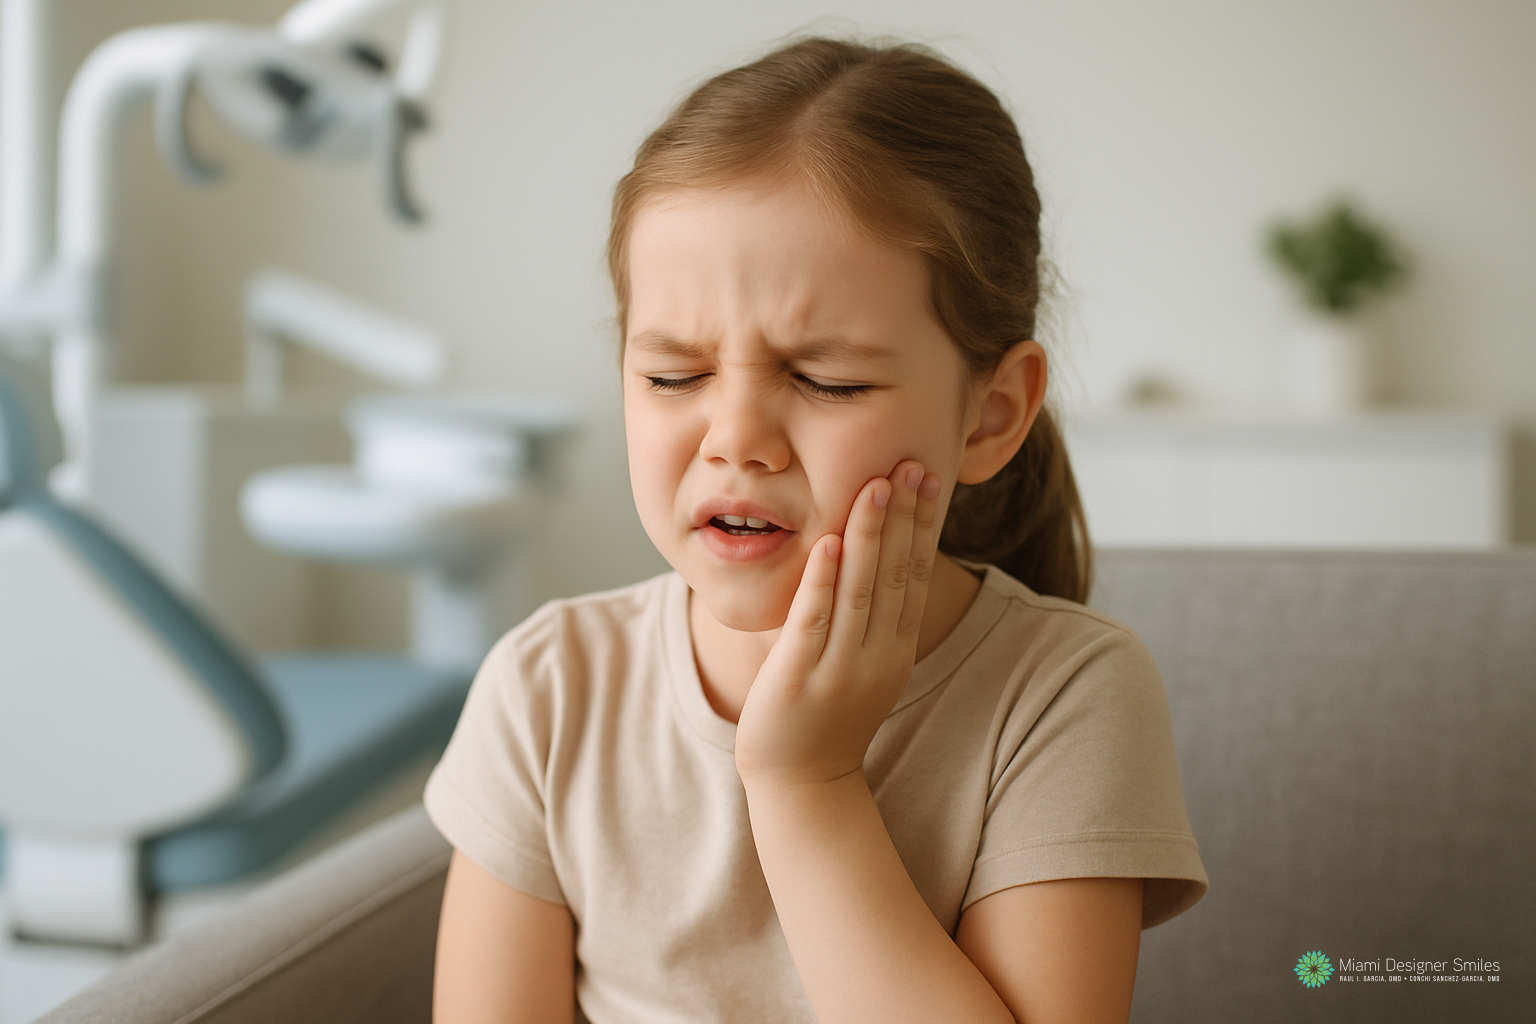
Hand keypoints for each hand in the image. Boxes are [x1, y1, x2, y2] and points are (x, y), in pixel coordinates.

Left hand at [735, 460, 943, 786]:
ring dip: (870, 536)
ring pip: (861, 591)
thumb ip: (870, 616)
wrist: (801, 785)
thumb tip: (871, 556)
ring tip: (875, 486)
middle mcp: (877, 655)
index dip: (922, 525)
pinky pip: (814, 621)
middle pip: (897, 575)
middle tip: (912, 464)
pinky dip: (822, 580)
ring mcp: (840, 667)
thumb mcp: (863, 663)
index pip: (916, 575)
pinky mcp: (799, 676)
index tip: (928, 478)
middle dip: (904, 517)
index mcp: (896, 649)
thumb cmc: (825, 716)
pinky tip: (827, 542)